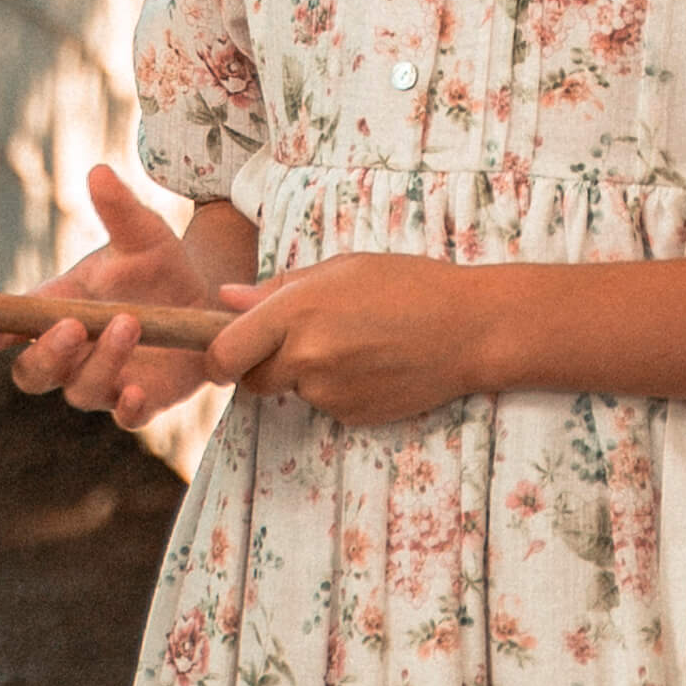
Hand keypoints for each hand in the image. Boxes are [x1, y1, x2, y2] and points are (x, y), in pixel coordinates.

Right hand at [0, 163, 211, 429]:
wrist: (205, 295)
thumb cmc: (157, 264)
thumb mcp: (142, 234)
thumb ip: (118, 210)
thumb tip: (99, 171)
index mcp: (57, 310)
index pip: (10, 329)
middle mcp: (73, 353)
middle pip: (33, 373)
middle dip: (46, 353)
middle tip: (72, 326)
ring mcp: (105, 380)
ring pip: (79, 391)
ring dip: (99, 362)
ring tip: (128, 322)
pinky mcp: (143, 399)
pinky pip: (128, 417)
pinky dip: (129, 410)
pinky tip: (136, 394)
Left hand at [210, 253, 489, 425]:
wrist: (468, 328)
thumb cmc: (407, 284)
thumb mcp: (341, 269)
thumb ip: (278, 289)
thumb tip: (226, 300)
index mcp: (297, 311)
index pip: (224, 353)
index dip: (218, 355)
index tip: (226, 350)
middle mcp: (306, 356)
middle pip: (251, 380)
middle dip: (262, 364)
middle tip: (300, 338)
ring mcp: (328, 392)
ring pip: (292, 390)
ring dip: (306, 372)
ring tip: (354, 342)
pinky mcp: (350, 416)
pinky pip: (325, 404)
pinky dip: (337, 387)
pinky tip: (372, 362)